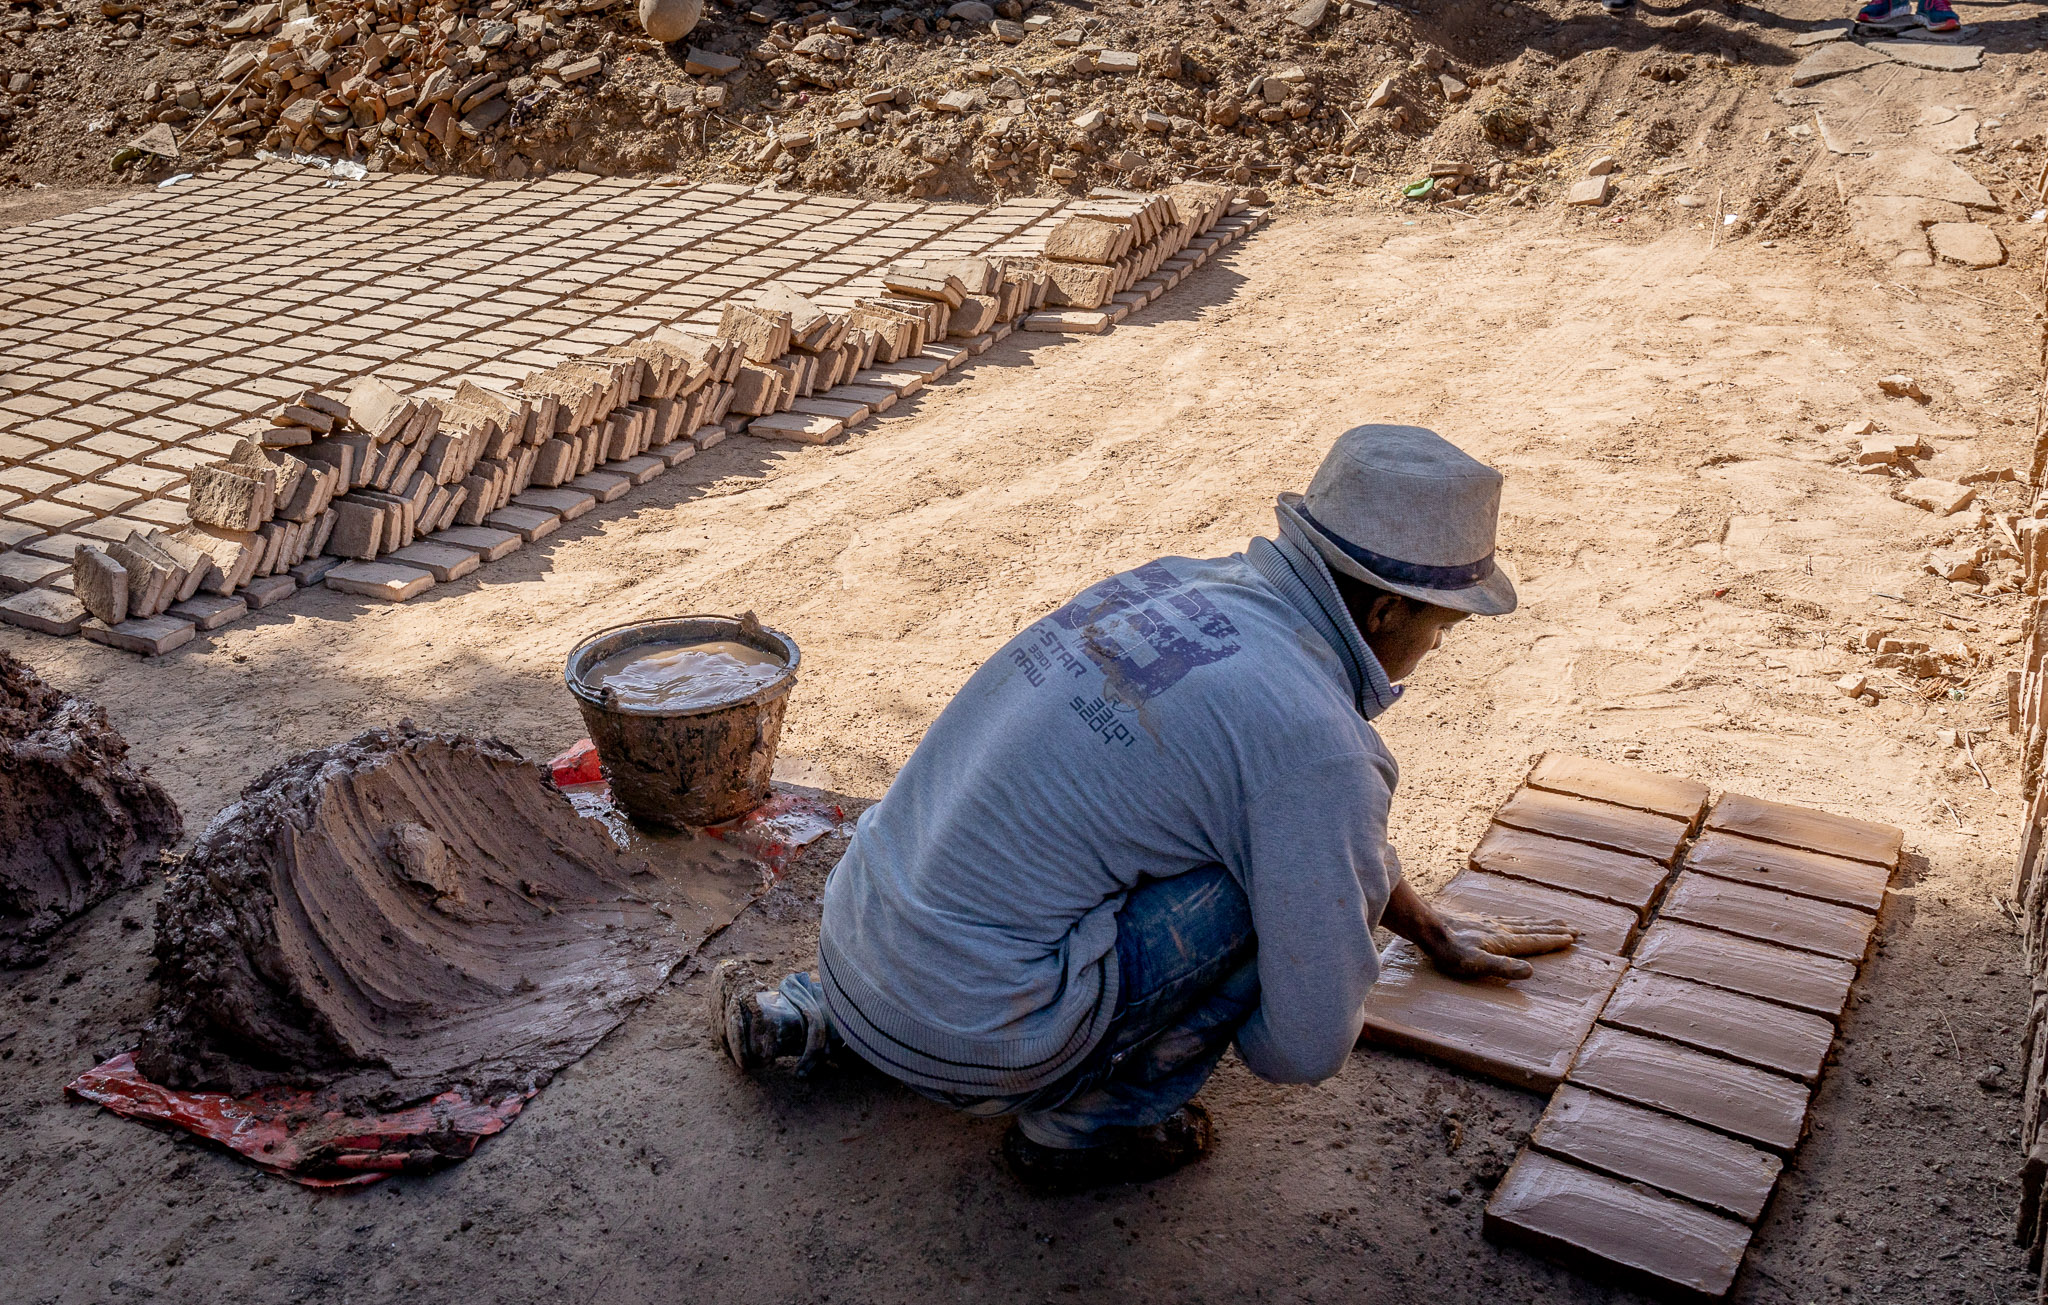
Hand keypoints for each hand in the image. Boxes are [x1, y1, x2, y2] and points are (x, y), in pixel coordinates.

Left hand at [1416, 911, 1579, 981]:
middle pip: (1534, 929)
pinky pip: (1509, 919)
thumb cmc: (1450, 950)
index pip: (1534, 941)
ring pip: (1523, 923)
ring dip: (1541, 923)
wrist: (1428, 927)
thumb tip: (1531, 972)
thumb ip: (1503, 967)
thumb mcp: (1476, 964)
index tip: (1571, 938)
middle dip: (1554, 930)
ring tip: (1556, 921)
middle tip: (1574, 928)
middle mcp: (1501, 929)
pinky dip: (1522, 919)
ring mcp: (1490, 923)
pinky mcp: (1480, 921)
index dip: (1553, 941)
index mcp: (1503, 941)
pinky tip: (1519, 920)